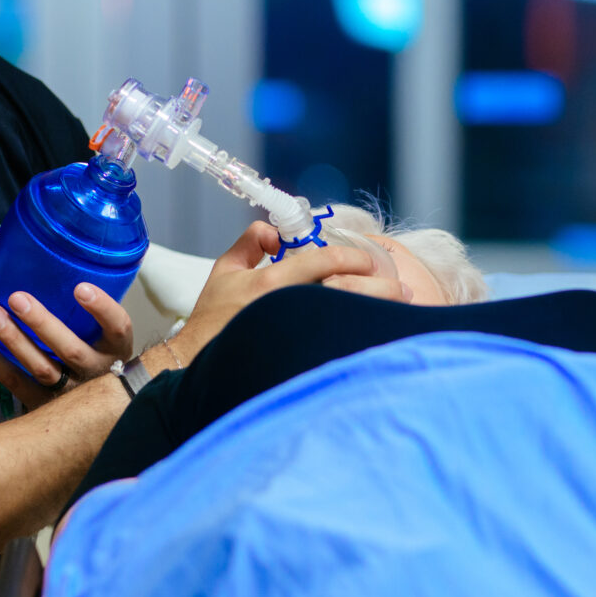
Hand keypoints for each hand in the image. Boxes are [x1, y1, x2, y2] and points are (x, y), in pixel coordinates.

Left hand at [0, 284, 134, 411]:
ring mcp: (70, 395)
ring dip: (14, 340)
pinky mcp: (44, 406)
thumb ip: (96, 314)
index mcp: (118, 352)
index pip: (118, 329)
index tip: (80, 288)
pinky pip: (15, 383)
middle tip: (17, 298)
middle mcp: (98, 375)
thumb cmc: (99, 360)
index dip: (102, 309)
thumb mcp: (109, 340)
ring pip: (42, 368)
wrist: (96, 412)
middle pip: (72, 350)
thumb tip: (71, 265)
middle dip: (42, 323)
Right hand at [177, 222, 410, 357]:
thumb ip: (251, 243)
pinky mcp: (298, 359)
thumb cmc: (211, 320)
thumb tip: (274, 232)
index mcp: (270, 284)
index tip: (369, 261)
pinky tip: (374, 336)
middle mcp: (287, 308)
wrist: (195, 365)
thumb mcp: (224, 271)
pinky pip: (335, 344)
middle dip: (378, 288)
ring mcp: (294, 335)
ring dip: (374, 312)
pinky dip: (357, 336)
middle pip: (345, 291)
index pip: (322, 261)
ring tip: (397, 310)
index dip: (351, 258)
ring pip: (346, 318)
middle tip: (400, 289)